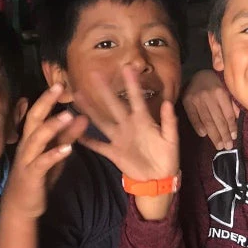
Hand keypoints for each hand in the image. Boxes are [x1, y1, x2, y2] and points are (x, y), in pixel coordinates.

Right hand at [1, 83, 89, 218]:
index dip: (48, 98)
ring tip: (69, 115)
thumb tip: (83, 116)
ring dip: (53, 126)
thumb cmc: (39, 176)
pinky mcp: (32, 175)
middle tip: (59, 87)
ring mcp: (28, 159)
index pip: (38, 112)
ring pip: (37, 138)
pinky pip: (42, 162)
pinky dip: (55, 154)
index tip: (61, 83)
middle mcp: (27, 144)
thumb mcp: (56, 154)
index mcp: (32, 137)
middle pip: (34, 118)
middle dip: (46, 102)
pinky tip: (68, 148)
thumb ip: (68, 136)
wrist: (22, 205)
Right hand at [78, 66, 179, 181]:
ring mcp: (119, 138)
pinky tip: (75, 133)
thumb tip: (168, 102)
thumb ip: (169, 122)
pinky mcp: (113, 152)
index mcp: (143, 121)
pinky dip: (87, 140)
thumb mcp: (171, 139)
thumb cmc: (168, 157)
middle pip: (113, 105)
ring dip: (90, 110)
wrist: (159, 179)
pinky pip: (98, 145)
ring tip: (79, 96)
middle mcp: (128, 126)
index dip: (132, 84)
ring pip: (102, 121)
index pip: (136, 99)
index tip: (127, 68)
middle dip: (104, 91)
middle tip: (93, 74)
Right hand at [182, 69, 237, 150]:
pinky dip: (198, 126)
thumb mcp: (226, 90)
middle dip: (223, 135)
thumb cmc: (215, 84)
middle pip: (218, 119)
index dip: (231, 126)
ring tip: (219, 145)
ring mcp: (197, 99)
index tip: (234, 137)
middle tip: (227, 147)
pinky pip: (193, 117)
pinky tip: (204, 135)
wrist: (197, 74)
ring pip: (207, 120)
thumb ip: (232, 104)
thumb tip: (239, 118)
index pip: (228, 114)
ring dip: (213, 135)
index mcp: (221, 92)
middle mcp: (209, 96)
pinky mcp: (187, 101)